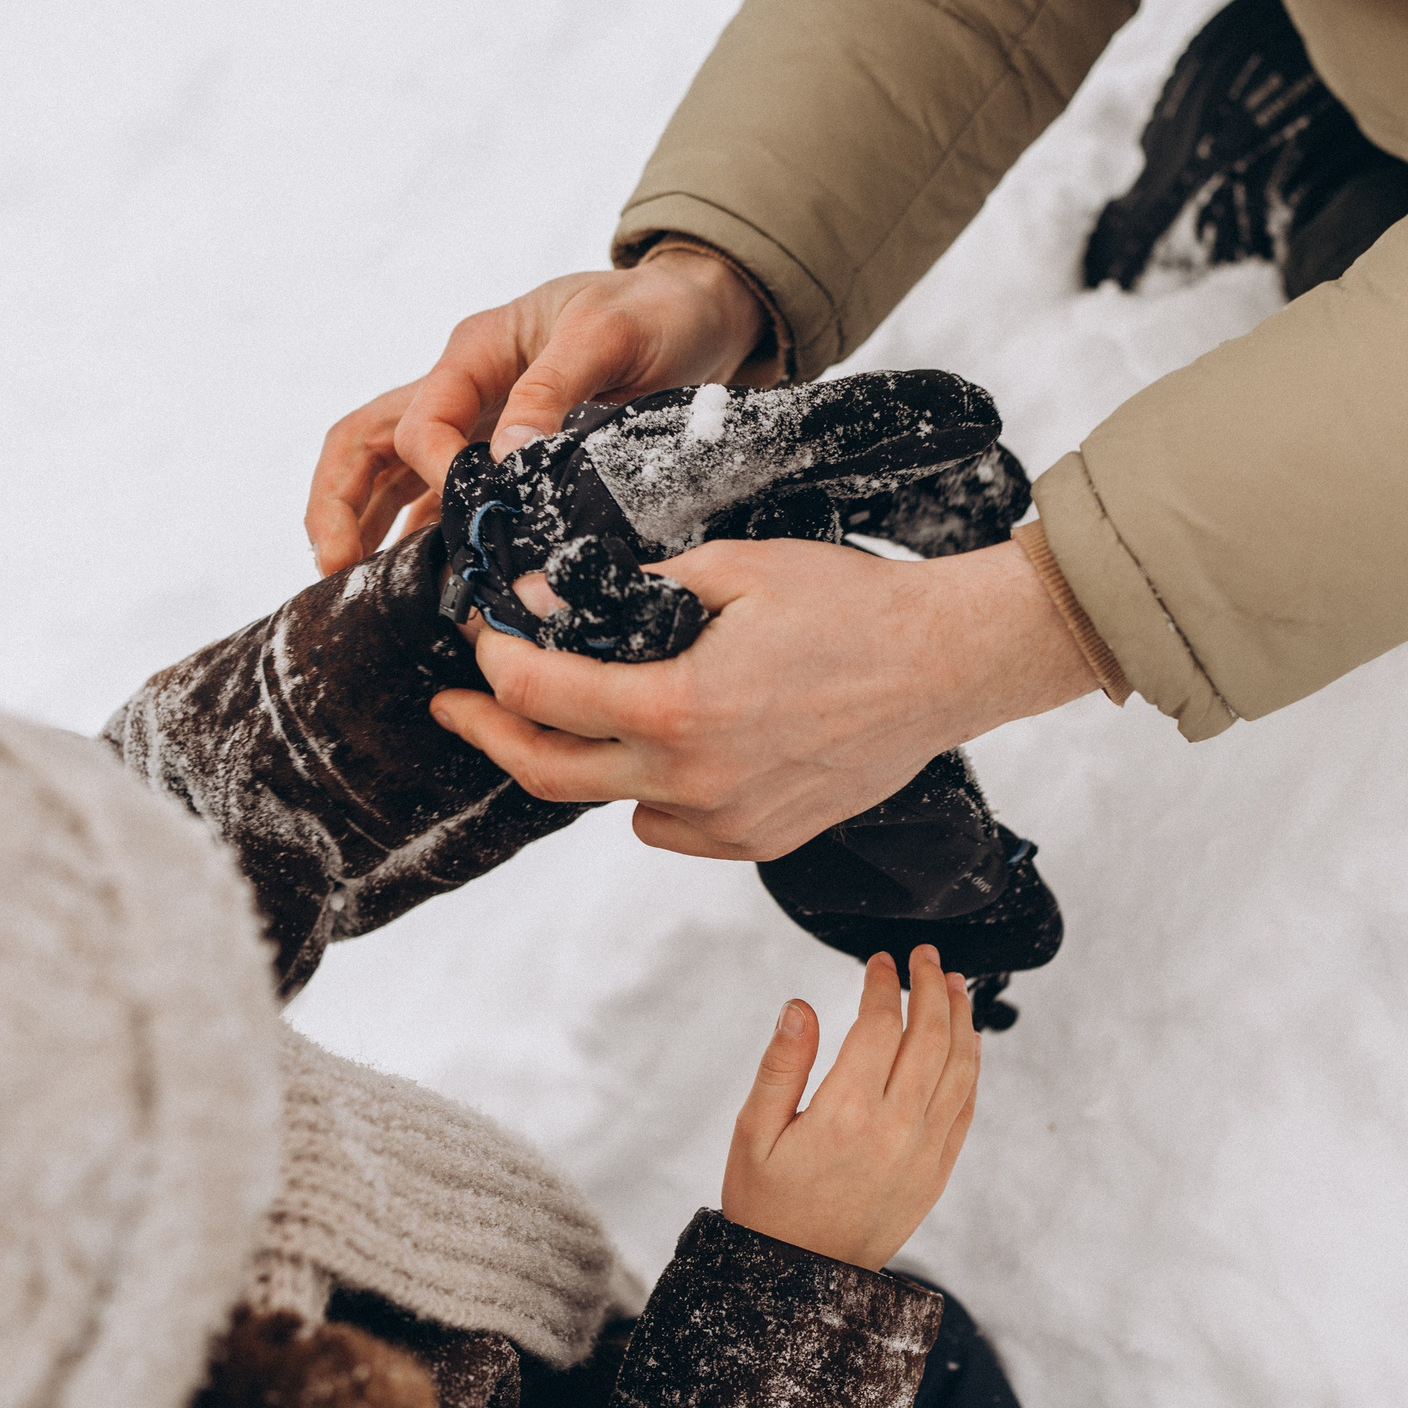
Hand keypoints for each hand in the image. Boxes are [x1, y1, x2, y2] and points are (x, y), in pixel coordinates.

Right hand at [304, 250, 767, 575]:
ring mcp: (478, 423)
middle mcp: (463, 387)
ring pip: (394, 477)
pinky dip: (426, 539)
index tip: (470, 514)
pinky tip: (428, 588)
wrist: (699, 312)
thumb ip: (555, 388)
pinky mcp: (504, 456)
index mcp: (476, 350)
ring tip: (360, 595)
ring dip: (370, 530)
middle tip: (335, 572)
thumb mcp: (610, 334)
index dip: (431, 473)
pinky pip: (444, 499)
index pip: (416, 422)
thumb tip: (505, 454)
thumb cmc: (655, 310)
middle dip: (339, 506)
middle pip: (366, 444)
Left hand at [427, 537, 1098, 859]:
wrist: (947, 664)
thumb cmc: (851, 604)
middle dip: (490, 732)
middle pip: (549, 773)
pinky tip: (667, 743)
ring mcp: (729, 821)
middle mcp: (695, 780)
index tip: (484, 636)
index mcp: (679, 708)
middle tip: (459, 704)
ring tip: (581, 710)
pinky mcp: (761, 840)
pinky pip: (672, 827)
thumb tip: (555, 598)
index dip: (498, 660)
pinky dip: (652, 790)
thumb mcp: (734, 567)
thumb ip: (635, 590)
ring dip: (584, 759)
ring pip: (614, 805)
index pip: (543, 694)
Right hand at [722, 948, 980, 1270]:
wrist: (799, 1279)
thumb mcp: (753, 1134)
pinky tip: (966, 1042)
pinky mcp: (937, 1171)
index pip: (880, 1025)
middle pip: (931, 1036)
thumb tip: (799, 1006)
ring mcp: (923, 1151)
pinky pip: (966, 1108)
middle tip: (925, 957)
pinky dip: (971, 1067)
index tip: (879, 962)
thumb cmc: (769, 1205)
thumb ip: (781, 1065)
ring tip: (955, 985)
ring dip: (962, 1018)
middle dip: (931, 985)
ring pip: (959, 1067)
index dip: (882, 984)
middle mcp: (894, 1128)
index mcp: (845, 1112)